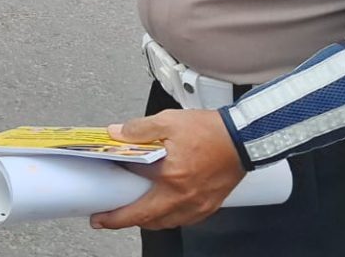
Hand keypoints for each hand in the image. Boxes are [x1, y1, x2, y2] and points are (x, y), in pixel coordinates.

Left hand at [89, 110, 245, 230]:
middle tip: (108, 217)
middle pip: (148, 220)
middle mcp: (184, 198)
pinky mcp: (210, 205)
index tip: (100, 214)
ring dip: (147, 220)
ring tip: (134, 210)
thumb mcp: (169, 121)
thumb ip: (139, 129)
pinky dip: (168, 217)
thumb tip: (116, 134)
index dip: (115, 211)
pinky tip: (163, 206)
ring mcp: (199, 205)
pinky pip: (183, 219)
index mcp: (171, 179)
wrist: (244, 138)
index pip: (136, 203)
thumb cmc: (211, 131)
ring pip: (166, 223)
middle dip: (124, 221)